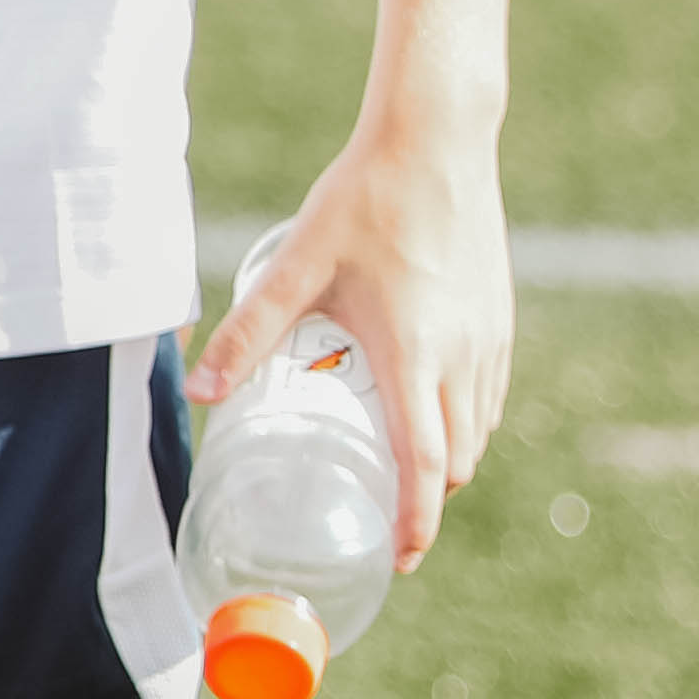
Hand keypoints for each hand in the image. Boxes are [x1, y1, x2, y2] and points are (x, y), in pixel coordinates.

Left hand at [199, 123, 514, 564]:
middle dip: (424, 496)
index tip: (399, 558)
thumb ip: (248, 331)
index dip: (415, 521)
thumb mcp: (294, 267)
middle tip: (381, 514)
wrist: (437, 140)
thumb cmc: (362, 201)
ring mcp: (490, 337)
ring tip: (401, 469)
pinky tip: (431, 406)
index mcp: (416, 355)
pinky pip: (489, 390)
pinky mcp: (501, 315)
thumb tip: (198, 393)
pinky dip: (466, 418)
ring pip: (478, 426)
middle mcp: (463, 356)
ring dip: (448, 458)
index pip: (426, 465)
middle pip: (456, 458)